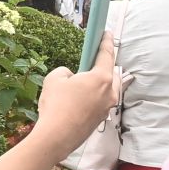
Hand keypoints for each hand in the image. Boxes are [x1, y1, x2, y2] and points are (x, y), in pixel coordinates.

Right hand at [33, 34, 116, 153]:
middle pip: (113, 73)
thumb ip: (66, 72)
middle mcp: (110, 93)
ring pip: (109, 90)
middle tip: (94, 60)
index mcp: (102, 78)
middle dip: (105, 65)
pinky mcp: (100, 120)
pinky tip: (80, 98)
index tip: (107, 33)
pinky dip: (95, 96)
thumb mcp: (55, 78)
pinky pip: (101, 102)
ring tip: (86, 81)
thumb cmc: (56, 105)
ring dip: (101, 83)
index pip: (106, 55)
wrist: (56, 137)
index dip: (106, 41)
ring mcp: (107, 108)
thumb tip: (72, 78)